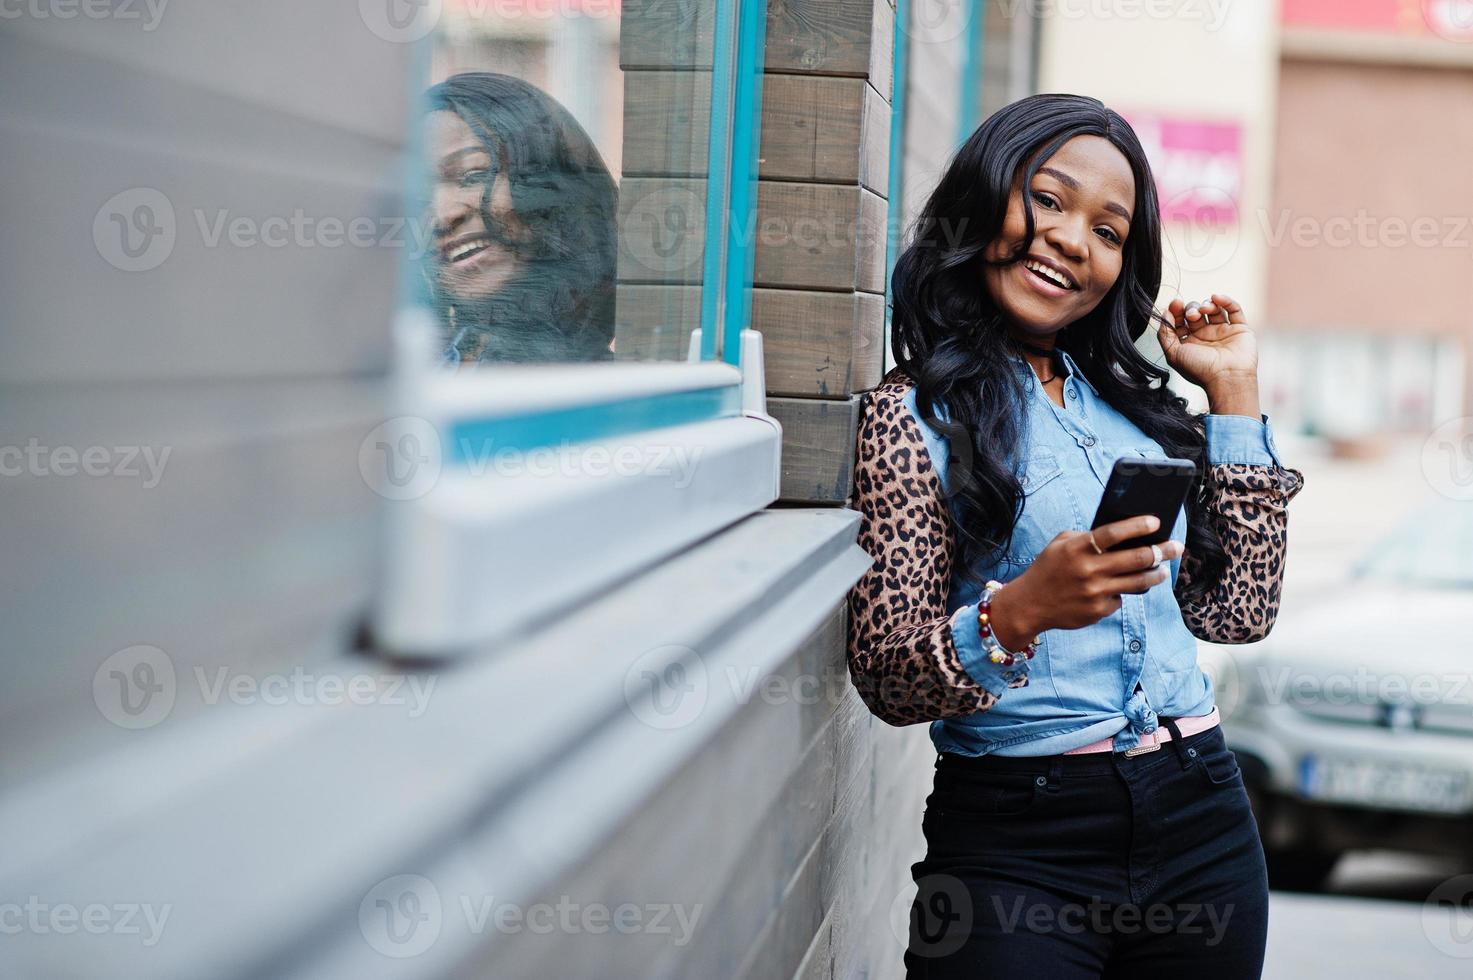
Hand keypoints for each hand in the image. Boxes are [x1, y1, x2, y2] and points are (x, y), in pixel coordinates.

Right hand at [988, 516, 1184, 641]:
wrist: (1029, 604)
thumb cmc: (1049, 568)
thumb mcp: (1061, 544)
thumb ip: (1088, 537)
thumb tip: (1126, 536)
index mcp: (1077, 548)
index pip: (1113, 533)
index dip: (1137, 526)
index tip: (1156, 521)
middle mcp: (1088, 570)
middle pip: (1136, 558)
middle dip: (1162, 551)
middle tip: (1176, 547)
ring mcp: (1094, 592)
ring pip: (1139, 582)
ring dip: (1156, 574)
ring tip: (1163, 570)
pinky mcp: (1098, 611)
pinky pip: (1120, 599)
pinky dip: (1122, 593)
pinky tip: (1117, 589)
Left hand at [1157, 293, 1258, 392]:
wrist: (1227, 378)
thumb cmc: (1200, 369)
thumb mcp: (1173, 354)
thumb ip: (1164, 334)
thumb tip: (1164, 313)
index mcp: (1189, 343)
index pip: (1181, 321)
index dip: (1176, 311)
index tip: (1175, 304)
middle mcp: (1205, 337)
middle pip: (1196, 313)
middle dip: (1191, 309)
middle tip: (1192, 315)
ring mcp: (1223, 332)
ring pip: (1213, 309)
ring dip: (1206, 304)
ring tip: (1204, 310)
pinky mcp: (1239, 329)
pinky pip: (1234, 310)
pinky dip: (1225, 301)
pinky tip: (1216, 298)